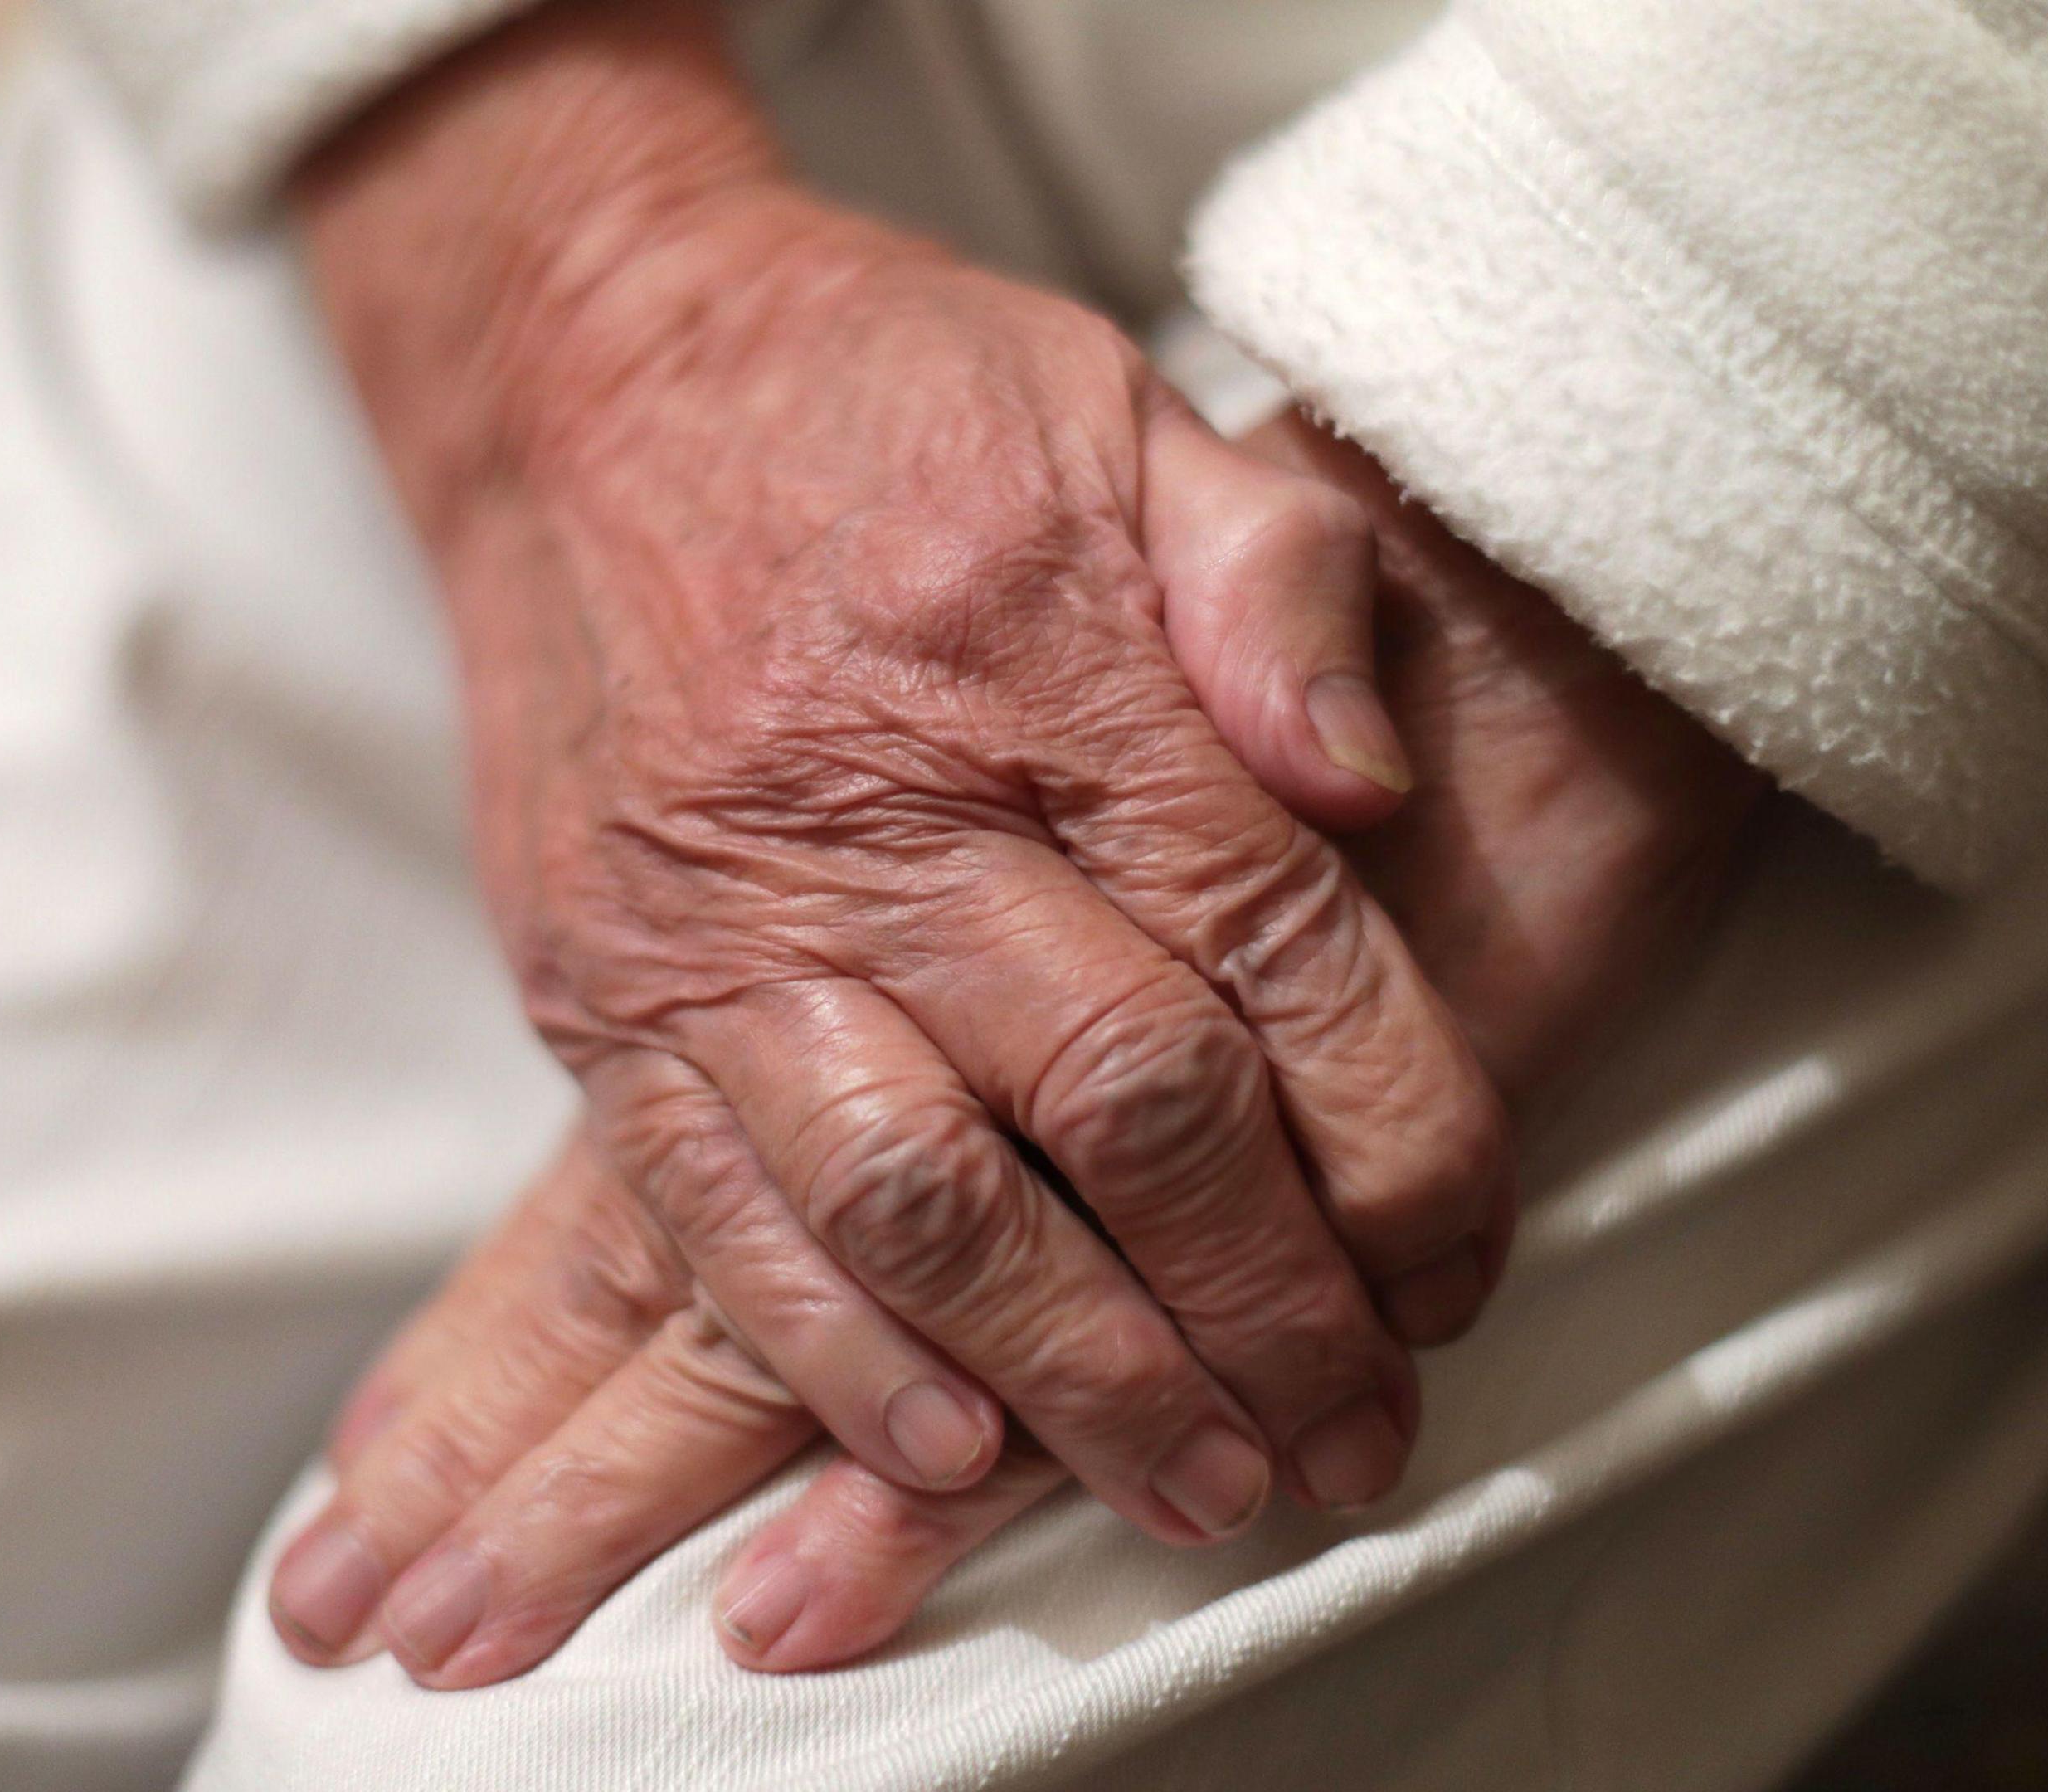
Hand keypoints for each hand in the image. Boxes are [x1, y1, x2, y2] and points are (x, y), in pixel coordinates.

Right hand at [267, 409, 1763, 1685]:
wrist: (588, 367)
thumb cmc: (892, 399)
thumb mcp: (1129, 414)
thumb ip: (1282, 586)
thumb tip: (1381, 792)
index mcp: (1055, 673)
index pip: (1277, 954)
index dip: (1401, 1143)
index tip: (1459, 1271)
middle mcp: (888, 814)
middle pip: (1125, 1111)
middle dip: (1265, 1311)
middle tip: (1352, 1447)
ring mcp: (723, 920)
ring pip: (924, 1205)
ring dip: (1078, 1378)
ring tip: (1198, 1494)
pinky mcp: (599, 990)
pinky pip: (712, 1216)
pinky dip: (834, 1358)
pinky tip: (946, 1455)